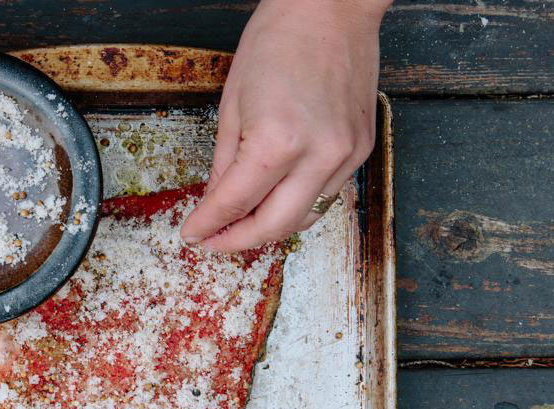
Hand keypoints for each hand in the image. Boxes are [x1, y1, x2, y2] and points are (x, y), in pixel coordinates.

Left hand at [180, 0, 389, 250]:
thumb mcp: (232, 103)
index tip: (192, 234)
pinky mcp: (361, 150)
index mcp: (277, 141)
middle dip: (237, 241)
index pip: (234, 204)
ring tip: (242, 222)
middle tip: (214, 241)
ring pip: (304, 218)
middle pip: (273, 226)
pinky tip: (276, 197)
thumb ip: (224, 163)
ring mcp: (345, 156)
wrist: (332, 7)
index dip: (207, 225)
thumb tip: (216, 203)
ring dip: (269, 227)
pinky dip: (298, 203)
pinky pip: (326, 195)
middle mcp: (318, 155)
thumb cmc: (278, 40)